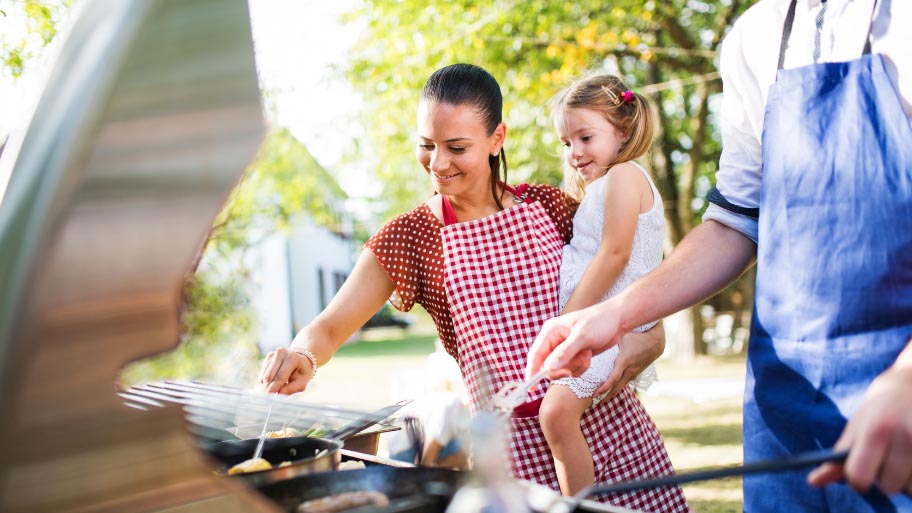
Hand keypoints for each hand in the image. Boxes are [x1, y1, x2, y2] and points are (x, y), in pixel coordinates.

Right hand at [258, 347, 313, 393]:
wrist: (300, 360)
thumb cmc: (301, 374)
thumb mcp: (302, 382)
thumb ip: (291, 389)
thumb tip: (279, 393)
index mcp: (292, 358)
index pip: (280, 376)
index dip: (274, 388)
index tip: (269, 398)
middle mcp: (281, 353)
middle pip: (269, 376)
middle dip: (268, 388)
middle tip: (269, 398)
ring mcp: (273, 354)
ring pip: (264, 375)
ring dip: (267, 385)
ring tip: (276, 388)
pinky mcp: (267, 358)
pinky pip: (263, 373)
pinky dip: (266, 381)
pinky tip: (274, 381)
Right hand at [526, 300, 624, 379]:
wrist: (617, 320)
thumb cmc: (599, 321)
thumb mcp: (582, 336)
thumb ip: (565, 353)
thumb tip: (548, 368)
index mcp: (550, 331)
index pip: (535, 354)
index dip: (532, 371)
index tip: (531, 388)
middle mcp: (554, 340)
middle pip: (548, 365)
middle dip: (563, 368)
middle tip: (572, 369)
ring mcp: (564, 348)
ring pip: (561, 369)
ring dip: (575, 366)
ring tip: (586, 354)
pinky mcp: (574, 355)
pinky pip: (572, 369)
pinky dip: (581, 367)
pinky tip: (588, 355)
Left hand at [594, 322, 665, 398]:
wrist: (656, 341)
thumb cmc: (637, 336)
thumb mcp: (622, 336)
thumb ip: (609, 341)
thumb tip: (593, 342)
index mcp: (624, 361)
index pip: (613, 379)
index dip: (604, 388)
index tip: (594, 394)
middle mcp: (630, 370)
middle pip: (616, 388)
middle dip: (604, 396)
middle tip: (592, 403)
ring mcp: (634, 373)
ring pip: (621, 387)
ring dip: (610, 394)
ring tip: (599, 400)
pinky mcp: (636, 373)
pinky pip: (625, 383)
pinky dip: (617, 388)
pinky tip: (610, 391)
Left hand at [807, 365, 911, 495]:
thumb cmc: (880, 407)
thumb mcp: (856, 427)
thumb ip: (836, 458)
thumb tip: (813, 481)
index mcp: (875, 432)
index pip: (860, 477)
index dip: (858, 479)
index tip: (861, 472)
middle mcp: (904, 438)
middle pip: (888, 487)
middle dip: (884, 479)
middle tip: (886, 459)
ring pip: (910, 490)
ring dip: (905, 481)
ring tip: (903, 459)